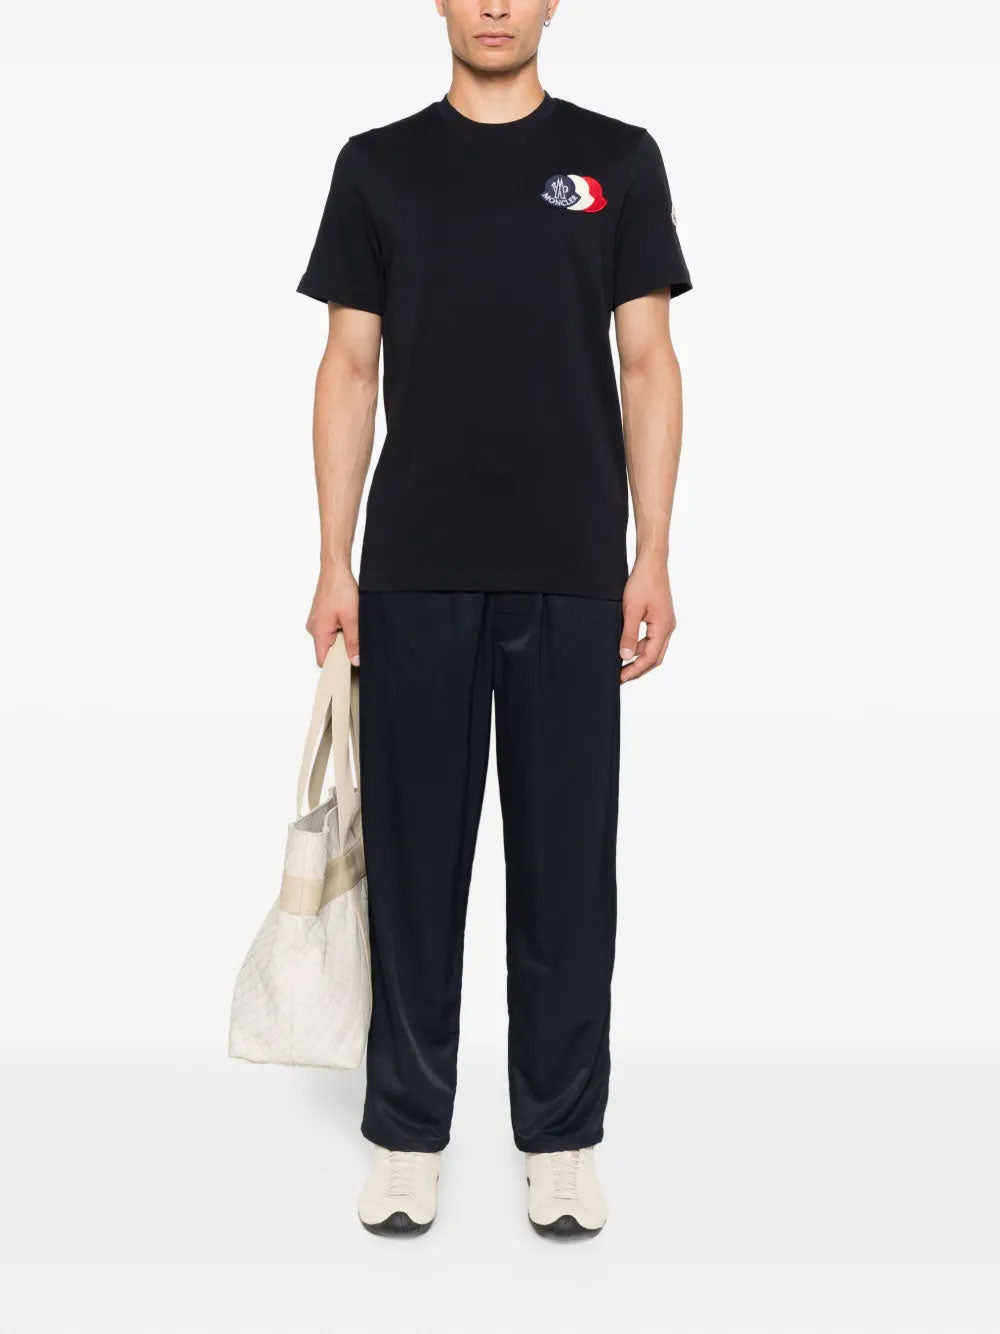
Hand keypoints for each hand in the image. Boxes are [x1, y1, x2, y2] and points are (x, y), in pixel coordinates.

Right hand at [306, 564, 359, 666]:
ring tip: (349, 624)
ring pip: (328, 639)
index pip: (322, 660)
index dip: (335, 666)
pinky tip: (346, 618)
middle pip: (326, 650)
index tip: (348, 666)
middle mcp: (313, 628)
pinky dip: (338, 628)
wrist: (335, 569)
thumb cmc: (340, 589)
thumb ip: (354, 642)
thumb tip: (355, 660)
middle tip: (354, 640)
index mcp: (319, 632)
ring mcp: (315, 621)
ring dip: (341, 636)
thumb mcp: (352, 618)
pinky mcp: (319, 616)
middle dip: (341, 649)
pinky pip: (328, 629)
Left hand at [620, 560, 675, 683]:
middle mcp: (668, 627)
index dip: (635, 670)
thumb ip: (629, 634)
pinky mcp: (661, 618)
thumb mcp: (631, 610)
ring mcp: (666, 623)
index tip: (621, 677)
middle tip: (621, 677)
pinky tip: (628, 646)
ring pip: (653, 648)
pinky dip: (640, 646)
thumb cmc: (643, 582)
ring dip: (639, 657)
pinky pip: (652, 638)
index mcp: (663, 627)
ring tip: (621, 663)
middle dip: (638, 669)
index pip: (650, 658)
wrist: (651, 563)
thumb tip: (625, 656)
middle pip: (655, 657)